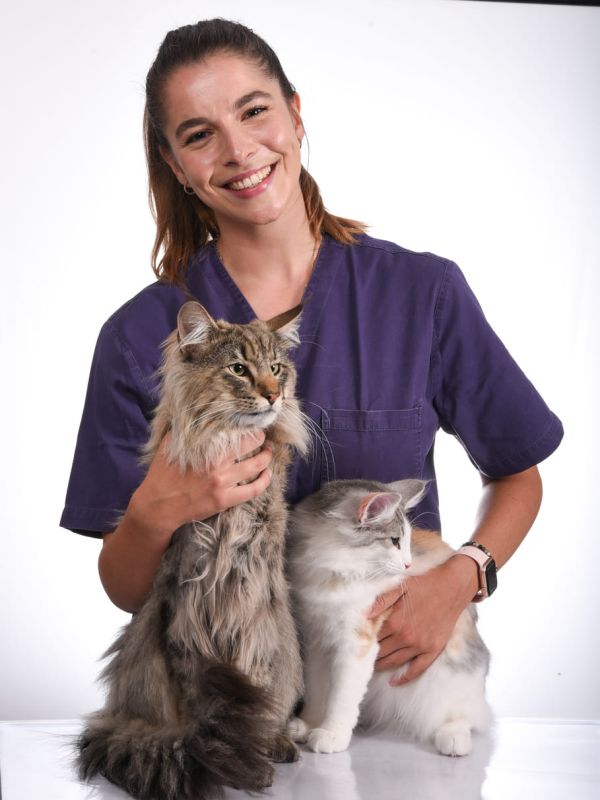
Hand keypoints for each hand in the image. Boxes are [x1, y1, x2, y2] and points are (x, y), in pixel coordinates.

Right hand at [130, 430, 272, 538]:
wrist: (158, 505)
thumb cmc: (162, 474)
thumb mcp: (169, 446)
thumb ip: (184, 431)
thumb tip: (192, 414)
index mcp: (206, 448)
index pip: (236, 430)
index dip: (248, 426)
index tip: (252, 423)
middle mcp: (217, 464)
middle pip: (251, 444)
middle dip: (261, 438)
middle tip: (262, 436)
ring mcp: (223, 483)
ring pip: (257, 466)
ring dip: (266, 457)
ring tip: (268, 452)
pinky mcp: (225, 500)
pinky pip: (254, 490)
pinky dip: (265, 481)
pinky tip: (268, 474)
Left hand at [367, 558, 477, 683]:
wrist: (452, 586)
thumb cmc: (425, 583)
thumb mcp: (400, 586)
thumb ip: (381, 600)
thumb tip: (364, 615)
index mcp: (395, 622)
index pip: (373, 637)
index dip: (364, 641)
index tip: (357, 645)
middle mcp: (406, 637)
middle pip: (381, 652)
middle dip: (370, 655)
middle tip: (361, 658)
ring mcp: (420, 645)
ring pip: (395, 661)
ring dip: (382, 666)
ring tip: (372, 667)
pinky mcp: (433, 649)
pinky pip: (417, 669)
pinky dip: (405, 677)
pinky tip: (394, 681)